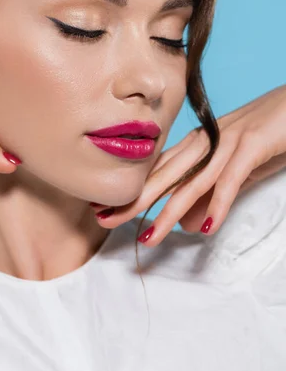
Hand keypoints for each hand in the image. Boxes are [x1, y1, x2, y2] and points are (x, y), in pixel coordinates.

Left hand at [90, 85, 285, 245]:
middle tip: (105, 221)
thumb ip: (211, 195)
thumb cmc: (266, 134)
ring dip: (168, 211)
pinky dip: (218, 204)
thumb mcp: (234, 170)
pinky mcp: (251, 146)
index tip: (104, 207)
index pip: (157, 172)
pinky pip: (231, 180)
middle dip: (134, 201)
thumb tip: (187, 224)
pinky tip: (206, 227)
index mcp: (197, 145)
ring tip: (149, 236)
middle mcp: (204, 142)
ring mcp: (226, 143)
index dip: (132, 191)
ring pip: (191, 182)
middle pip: (164, 176)